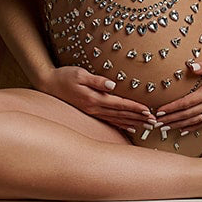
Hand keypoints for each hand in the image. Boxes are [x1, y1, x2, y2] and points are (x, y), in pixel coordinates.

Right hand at [38, 65, 160, 131]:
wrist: (48, 84)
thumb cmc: (64, 76)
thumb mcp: (79, 74)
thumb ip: (96, 80)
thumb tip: (112, 85)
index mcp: (94, 99)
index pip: (119, 104)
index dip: (135, 108)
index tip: (148, 111)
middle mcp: (94, 108)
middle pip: (121, 114)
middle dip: (138, 118)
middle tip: (154, 123)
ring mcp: (92, 112)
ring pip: (117, 119)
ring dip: (133, 123)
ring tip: (146, 126)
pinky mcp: (90, 112)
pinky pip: (109, 121)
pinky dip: (121, 124)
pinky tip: (130, 127)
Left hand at [152, 56, 201, 131]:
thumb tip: (189, 65)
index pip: (186, 102)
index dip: (172, 108)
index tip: (159, 111)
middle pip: (188, 115)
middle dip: (171, 119)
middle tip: (156, 124)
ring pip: (195, 121)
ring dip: (179, 125)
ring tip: (166, 128)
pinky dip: (193, 128)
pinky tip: (184, 130)